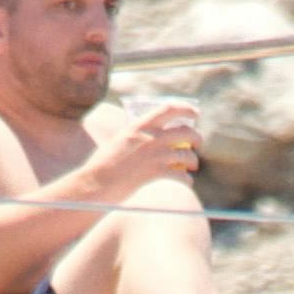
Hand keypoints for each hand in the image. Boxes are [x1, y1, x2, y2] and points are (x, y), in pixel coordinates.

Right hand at [88, 97, 202, 189]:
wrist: (96, 185)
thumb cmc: (103, 165)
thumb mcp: (119, 140)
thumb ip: (136, 135)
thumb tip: (147, 134)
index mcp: (140, 126)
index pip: (169, 109)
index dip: (186, 109)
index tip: (195, 113)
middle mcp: (151, 138)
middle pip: (185, 132)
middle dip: (196, 138)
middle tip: (196, 144)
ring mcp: (155, 155)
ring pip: (187, 155)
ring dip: (192, 161)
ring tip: (191, 167)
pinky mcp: (156, 174)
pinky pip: (181, 175)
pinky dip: (186, 180)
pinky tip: (186, 182)